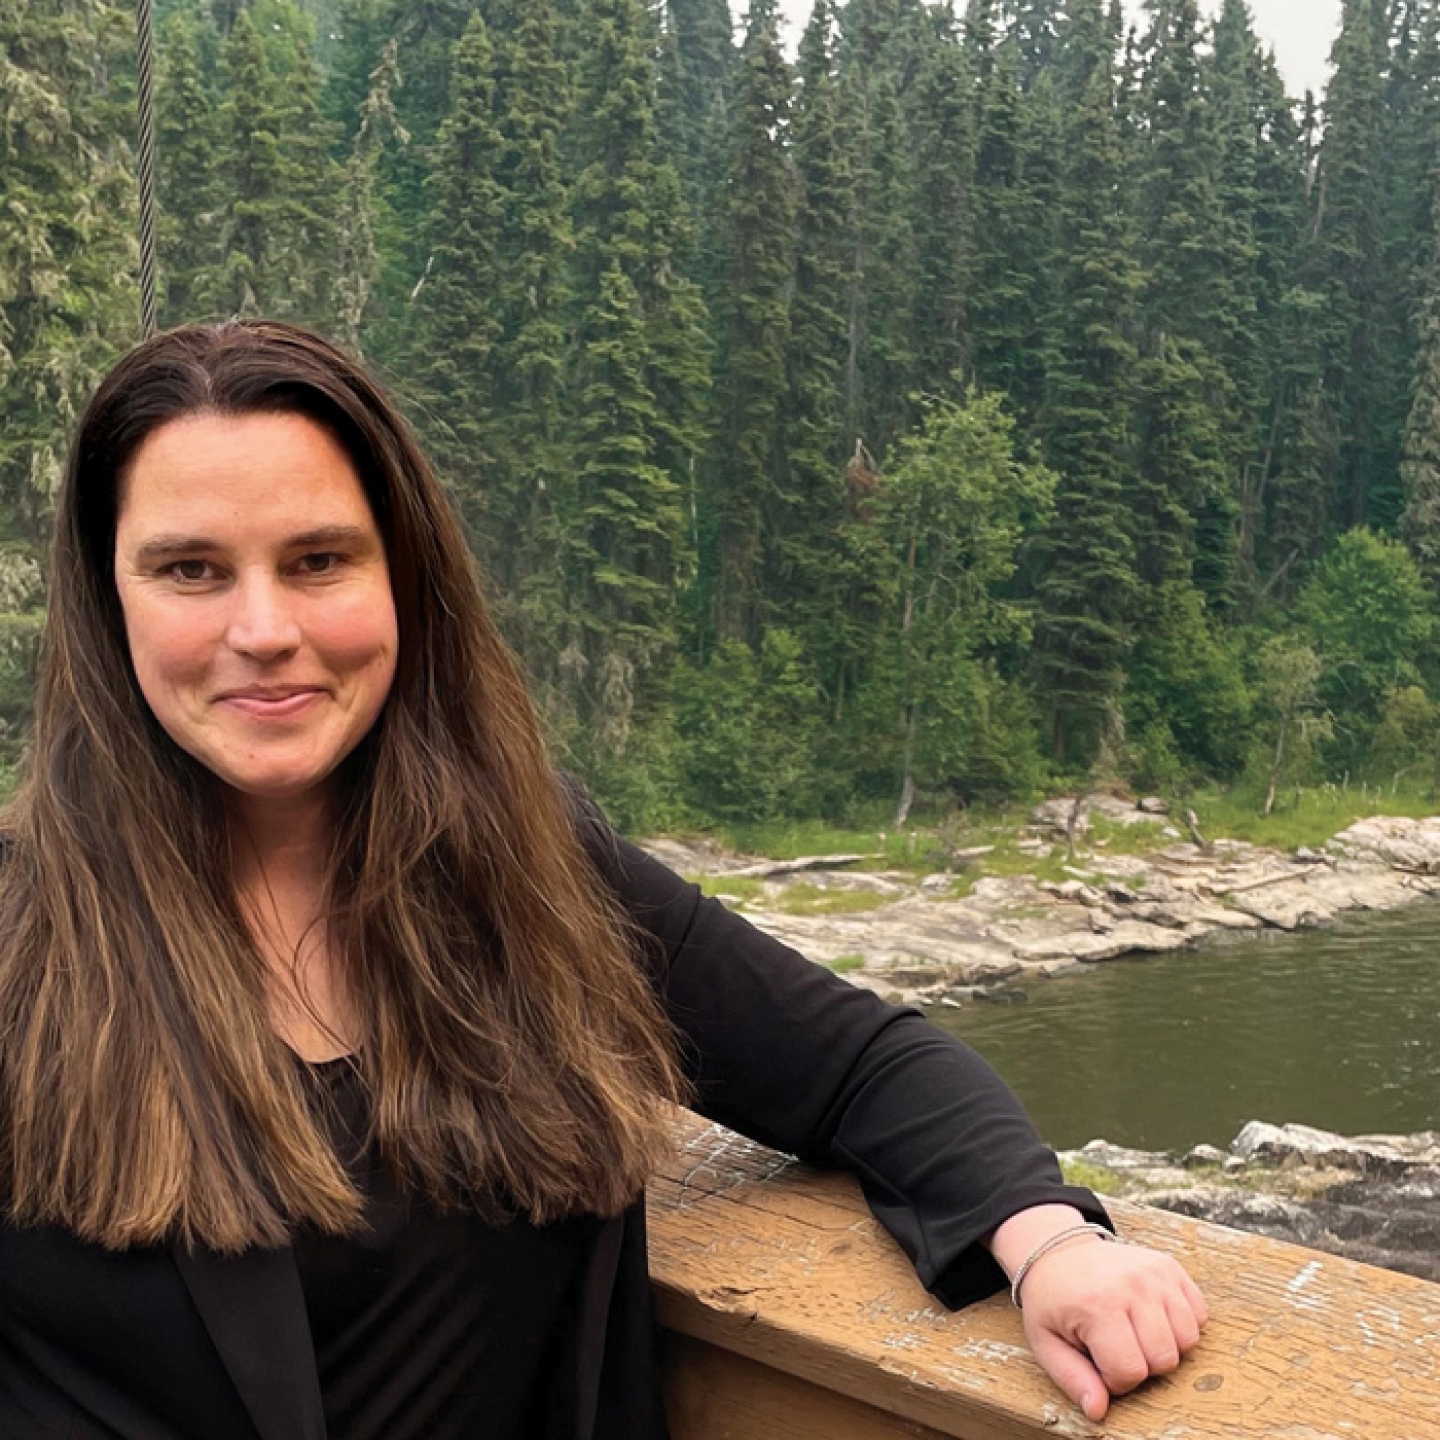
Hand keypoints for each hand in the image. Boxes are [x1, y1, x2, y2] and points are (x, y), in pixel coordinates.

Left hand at [988, 1205, 1207, 1422]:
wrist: (1058, 1252)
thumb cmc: (1053, 1301)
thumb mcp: (1046, 1341)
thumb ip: (1072, 1379)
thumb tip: (1098, 1410)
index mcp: (1097, 1305)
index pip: (1130, 1371)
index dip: (1115, 1380)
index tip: (1098, 1361)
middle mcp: (1132, 1285)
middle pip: (1165, 1359)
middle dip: (1141, 1365)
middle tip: (1116, 1345)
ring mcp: (1154, 1273)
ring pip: (1188, 1340)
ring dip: (1164, 1346)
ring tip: (1135, 1332)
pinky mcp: (1169, 1266)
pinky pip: (1199, 1314)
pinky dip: (1181, 1324)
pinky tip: (1153, 1317)